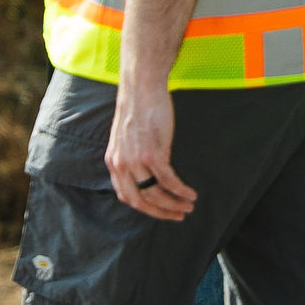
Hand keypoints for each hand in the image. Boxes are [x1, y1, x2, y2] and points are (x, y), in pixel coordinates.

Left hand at [105, 85, 198, 221]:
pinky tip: (190, 194)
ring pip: (156, 194)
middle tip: (177, 216)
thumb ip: (131, 158)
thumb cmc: (138, 110)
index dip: (145, 208)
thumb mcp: (126, 139)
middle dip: (161, 213)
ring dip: (174, 204)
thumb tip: (146, 175)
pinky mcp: (153, 154)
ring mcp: (137, 161)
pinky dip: (181, 191)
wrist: (141, 88)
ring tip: (188, 206)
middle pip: (140, 201)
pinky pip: (169, 181)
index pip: (126, 196)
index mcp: (113, 162)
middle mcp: (122, 165)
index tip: (160, 211)